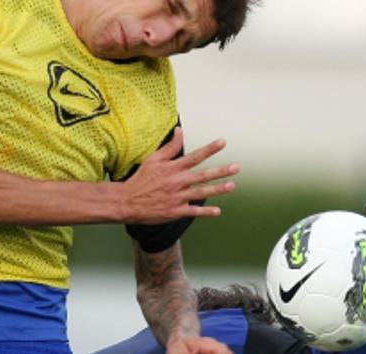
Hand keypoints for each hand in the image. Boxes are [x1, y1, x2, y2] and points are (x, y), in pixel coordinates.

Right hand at [121, 128, 239, 223]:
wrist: (129, 201)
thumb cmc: (142, 179)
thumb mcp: (154, 159)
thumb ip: (170, 146)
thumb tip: (180, 130)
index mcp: (173, 168)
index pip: (195, 156)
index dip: (210, 149)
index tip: (223, 142)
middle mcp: (178, 181)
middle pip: (203, 175)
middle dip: (221, 171)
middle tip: (236, 167)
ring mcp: (178, 197)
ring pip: (201, 192)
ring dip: (218, 189)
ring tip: (232, 185)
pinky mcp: (176, 211)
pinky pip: (194, 211)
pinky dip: (206, 211)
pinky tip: (218, 211)